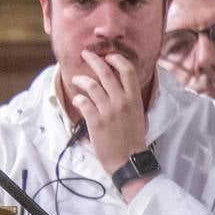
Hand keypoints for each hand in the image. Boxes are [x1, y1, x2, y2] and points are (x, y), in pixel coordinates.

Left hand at [69, 50, 147, 174]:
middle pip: (105, 72)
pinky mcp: (96, 121)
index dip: (116, 59)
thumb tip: (121, 85)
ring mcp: (108, 110)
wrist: (128, 160)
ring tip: (76, 79)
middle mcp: (121, 101)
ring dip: (81, 79)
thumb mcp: (138, 114)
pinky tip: (77, 100)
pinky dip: (78, 99)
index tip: (108, 56)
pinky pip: (83, 103)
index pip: (127, 70)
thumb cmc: (133, 138)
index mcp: (134, 98)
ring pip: (91, 85)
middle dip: (93, 59)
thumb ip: (130, 98)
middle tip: (85, 54)